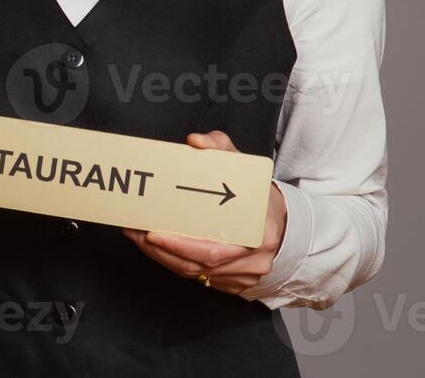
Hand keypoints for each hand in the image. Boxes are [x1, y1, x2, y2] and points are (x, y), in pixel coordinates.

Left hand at [121, 130, 287, 295]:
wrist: (288, 230)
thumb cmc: (263, 201)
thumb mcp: (248, 170)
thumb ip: (222, 149)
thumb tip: (196, 142)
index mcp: (257, 235)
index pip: (214, 249)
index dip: (180, 245)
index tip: (154, 234)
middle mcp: (252, 262)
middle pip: (198, 264)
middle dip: (160, 250)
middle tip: (136, 232)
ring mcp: (243, 276)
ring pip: (195, 273)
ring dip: (161, 257)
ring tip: (138, 237)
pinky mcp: (234, 283)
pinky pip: (199, 277)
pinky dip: (174, 263)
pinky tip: (157, 248)